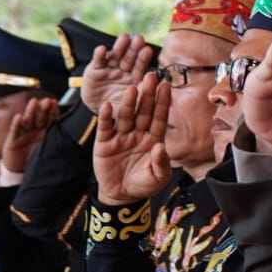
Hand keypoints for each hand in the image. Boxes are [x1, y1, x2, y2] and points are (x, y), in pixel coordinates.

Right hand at [1, 97, 59, 173]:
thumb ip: (60, 141)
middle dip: (43, 109)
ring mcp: (24, 135)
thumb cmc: (38, 160)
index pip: (50, 119)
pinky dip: (16, 124)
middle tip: (47, 101)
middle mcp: (35, 131)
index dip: (52, 111)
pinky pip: (15, 131)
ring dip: (30, 111)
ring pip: (28, 121)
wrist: (21, 173)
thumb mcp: (50, 150)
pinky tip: (18, 117)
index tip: (55, 102)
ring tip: (34, 102)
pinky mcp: (12, 141)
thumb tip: (78, 133)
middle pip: (39, 117)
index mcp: (46, 132)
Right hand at [81, 33, 154, 113]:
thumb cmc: (120, 110)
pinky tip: (102, 49)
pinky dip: (100, 55)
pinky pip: (98, 60)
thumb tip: (163, 88)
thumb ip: (145, 97)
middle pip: (130, 59)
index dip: (143, 59)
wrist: (100, 111)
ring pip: (116, 56)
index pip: (141, 67)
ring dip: (120, 47)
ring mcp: (111, 68)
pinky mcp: (96, 69)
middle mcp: (125, 71)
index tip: (147, 50)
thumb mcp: (133, 107)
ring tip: (124, 37)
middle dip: (134, 49)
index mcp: (137, 79)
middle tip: (139, 39)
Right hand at [93, 73, 172, 203]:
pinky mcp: (104, 143)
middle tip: (151, 76)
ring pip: (126, 116)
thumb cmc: (144, 185)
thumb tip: (160, 147)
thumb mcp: (158, 177)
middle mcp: (138, 133)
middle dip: (148, 95)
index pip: (159, 117)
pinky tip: (108, 105)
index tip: (166, 86)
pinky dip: (106, 117)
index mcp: (154, 139)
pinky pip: (105, 127)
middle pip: (144, 111)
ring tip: (133, 88)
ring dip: (129, 103)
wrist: (121, 195)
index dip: (163, 103)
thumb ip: (161, 163)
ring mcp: (121, 136)